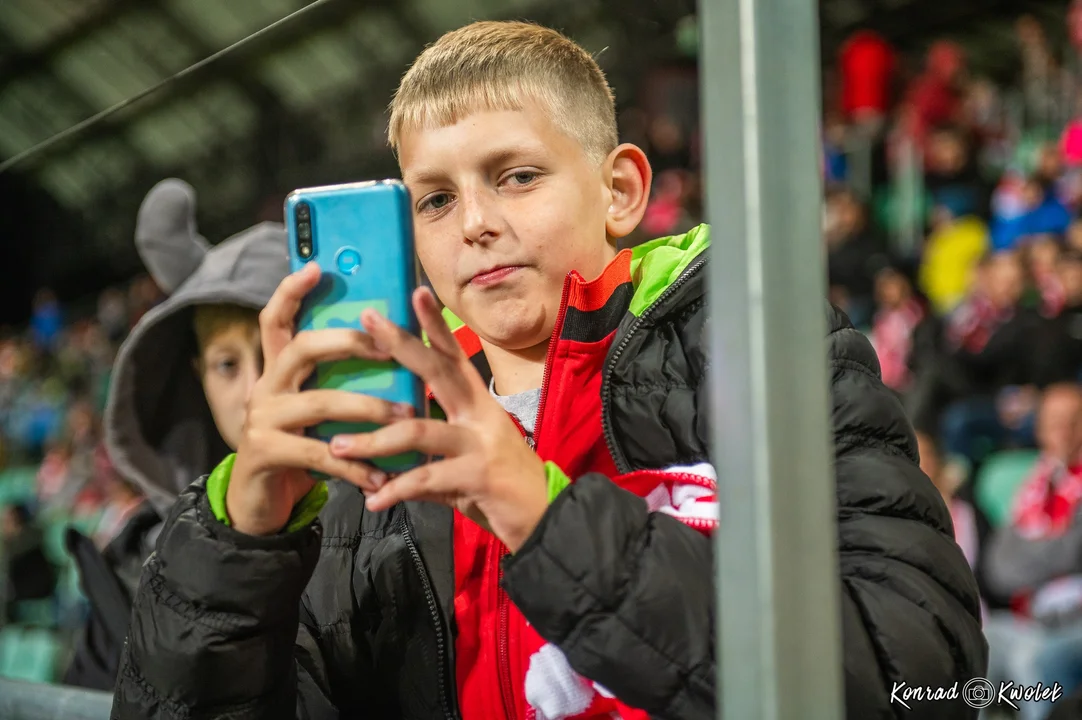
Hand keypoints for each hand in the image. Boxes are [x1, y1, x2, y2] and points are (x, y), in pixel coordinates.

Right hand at [227, 263, 413, 535]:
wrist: (259, 504)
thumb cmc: (301, 447)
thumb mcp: (315, 409)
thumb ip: (336, 382)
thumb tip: (390, 349)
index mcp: (278, 370)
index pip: (275, 319)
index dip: (291, 291)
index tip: (316, 266)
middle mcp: (266, 387)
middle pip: (301, 347)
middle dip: (348, 342)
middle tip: (390, 347)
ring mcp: (262, 420)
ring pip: (320, 402)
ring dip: (369, 409)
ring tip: (407, 416)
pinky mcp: (266, 454)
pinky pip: (320, 453)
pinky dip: (356, 465)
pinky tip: (382, 476)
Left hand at [328, 287, 548, 551]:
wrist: (547, 522)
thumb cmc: (504, 490)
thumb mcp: (468, 463)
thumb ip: (432, 457)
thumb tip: (388, 464)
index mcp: (481, 405)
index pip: (455, 357)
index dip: (436, 325)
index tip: (415, 292)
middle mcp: (482, 416)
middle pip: (438, 371)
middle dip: (401, 343)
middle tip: (368, 321)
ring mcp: (481, 444)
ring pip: (418, 432)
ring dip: (373, 441)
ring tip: (338, 447)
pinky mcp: (478, 476)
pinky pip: (425, 478)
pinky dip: (394, 489)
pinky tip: (373, 500)